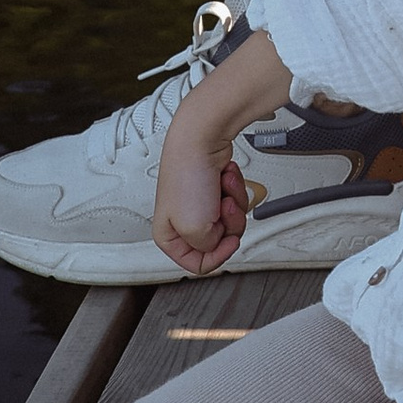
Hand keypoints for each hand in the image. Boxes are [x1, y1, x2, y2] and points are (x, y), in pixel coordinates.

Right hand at [154, 128, 250, 273]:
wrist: (202, 139)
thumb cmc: (189, 176)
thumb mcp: (196, 229)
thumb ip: (207, 248)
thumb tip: (215, 243)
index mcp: (168, 236)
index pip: (197, 264)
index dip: (217, 255)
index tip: (227, 241)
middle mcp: (182, 221)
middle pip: (218, 241)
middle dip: (229, 223)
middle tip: (222, 207)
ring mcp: (199, 203)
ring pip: (230, 220)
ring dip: (234, 202)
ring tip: (223, 189)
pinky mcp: (214, 188)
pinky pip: (234, 199)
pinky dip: (235, 188)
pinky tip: (225, 177)